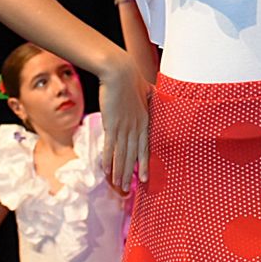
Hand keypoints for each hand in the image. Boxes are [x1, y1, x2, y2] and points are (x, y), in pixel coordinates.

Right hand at [97, 60, 150, 189]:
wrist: (120, 72)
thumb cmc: (132, 79)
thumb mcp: (147, 91)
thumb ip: (150, 98)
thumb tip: (153, 94)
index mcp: (145, 121)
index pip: (146, 148)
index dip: (144, 164)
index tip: (145, 178)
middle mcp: (136, 127)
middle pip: (133, 155)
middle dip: (130, 174)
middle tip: (127, 190)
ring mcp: (124, 127)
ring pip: (122, 155)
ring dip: (120, 171)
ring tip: (119, 186)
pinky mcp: (111, 124)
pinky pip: (110, 147)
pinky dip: (108, 160)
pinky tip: (107, 171)